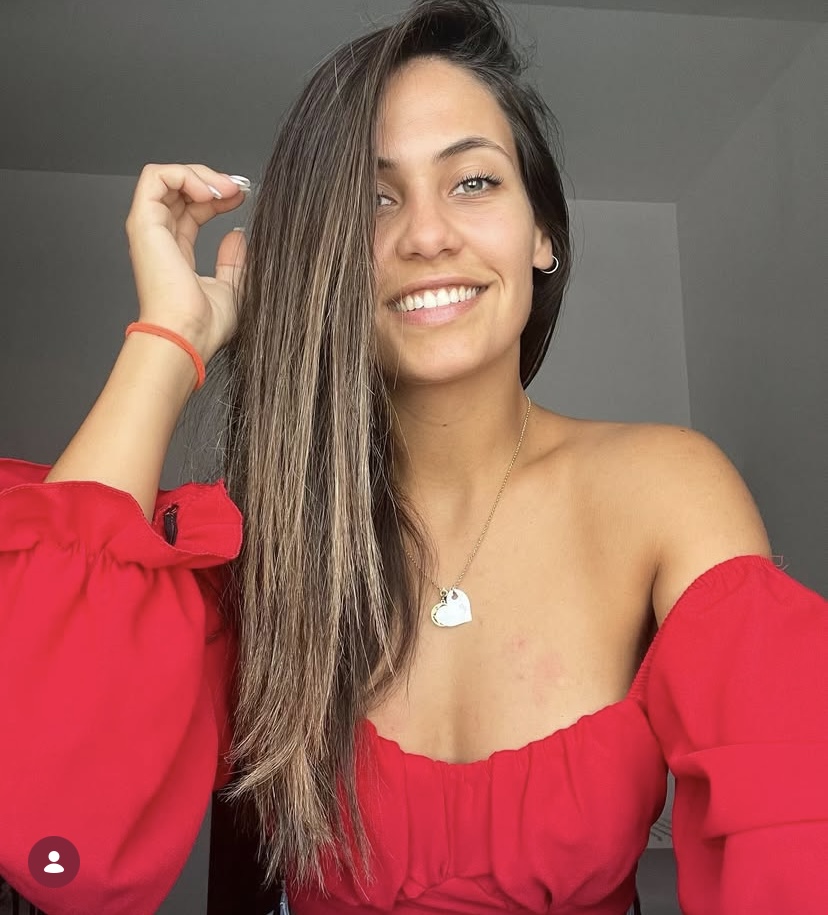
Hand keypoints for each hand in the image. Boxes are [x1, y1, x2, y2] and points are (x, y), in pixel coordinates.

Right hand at [124, 164, 249, 363]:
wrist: (187, 335)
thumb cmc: (203, 325)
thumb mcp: (231, 289)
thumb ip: (233, 262)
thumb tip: (237, 236)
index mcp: (177, 254)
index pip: (194, 210)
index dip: (218, 197)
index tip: (243, 198)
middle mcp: (160, 238)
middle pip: (180, 190)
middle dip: (212, 180)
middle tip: (238, 189)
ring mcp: (150, 228)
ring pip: (166, 177)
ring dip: (200, 175)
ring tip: (225, 190)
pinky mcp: (144, 221)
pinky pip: (156, 177)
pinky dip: (184, 175)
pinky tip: (209, 192)